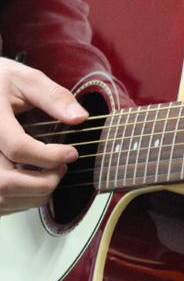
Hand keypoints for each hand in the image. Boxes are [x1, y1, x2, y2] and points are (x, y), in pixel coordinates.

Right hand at [0, 58, 86, 215]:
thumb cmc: (0, 82)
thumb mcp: (26, 79)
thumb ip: (53, 97)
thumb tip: (79, 117)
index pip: (18, 148)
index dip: (50, 156)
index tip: (72, 153)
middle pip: (6, 183)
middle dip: (44, 182)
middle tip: (63, 169)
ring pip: (1, 199)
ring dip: (34, 195)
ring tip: (52, 176)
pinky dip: (20, 201)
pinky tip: (34, 184)